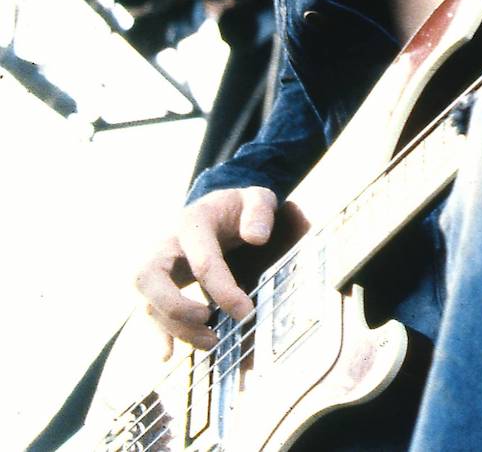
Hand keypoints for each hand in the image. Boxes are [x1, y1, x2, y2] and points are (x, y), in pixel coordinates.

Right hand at [133, 186, 276, 353]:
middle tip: (209, 321)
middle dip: (176, 307)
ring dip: (174, 327)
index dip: (223, 289)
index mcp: (192, 223)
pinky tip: (167, 355)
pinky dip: (158, 334)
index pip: (202, 261)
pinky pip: (149, 311)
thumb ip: (260, 212)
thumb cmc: (238, 209)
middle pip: (150, 278)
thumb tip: (257, 237)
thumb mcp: (256, 198)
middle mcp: (164, 245)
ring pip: (148, 301)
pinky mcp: (156, 286)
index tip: (246, 312)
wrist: (216, 209)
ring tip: (211, 343)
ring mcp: (155, 266)